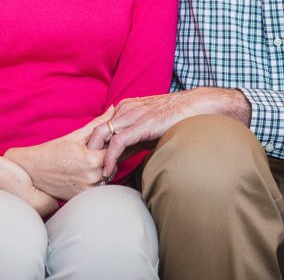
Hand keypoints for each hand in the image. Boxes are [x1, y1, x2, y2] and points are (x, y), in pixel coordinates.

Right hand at [4, 110, 114, 199]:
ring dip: (102, 169)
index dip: (110, 145)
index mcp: (91, 159)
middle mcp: (92, 176)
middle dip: (108, 157)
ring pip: (107, 177)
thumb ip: (97, 124)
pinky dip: (95, 180)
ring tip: (87, 162)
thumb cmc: (53, 151)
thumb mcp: (75, 136)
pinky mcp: (83, 197)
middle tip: (95, 151)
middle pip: (113, 165)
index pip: (115, 151)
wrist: (33, 171)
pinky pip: (98, 187)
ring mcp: (88, 189)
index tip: (103, 142)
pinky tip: (83, 172)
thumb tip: (113, 110)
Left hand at [88, 88, 250, 177]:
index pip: (100, 127)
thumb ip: (129, 142)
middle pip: (94, 131)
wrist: (196, 107)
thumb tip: (115, 160)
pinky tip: (108, 171)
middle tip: (87, 171)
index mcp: (125, 109)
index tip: (90, 165)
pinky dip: (110, 158)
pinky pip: (117, 143)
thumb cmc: (174, 120)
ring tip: (95, 175)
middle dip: (88, 152)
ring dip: (96, 157)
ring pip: (102, 136)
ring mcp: (132, 115)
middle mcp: (124, 109)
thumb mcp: (146, 131)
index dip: (93, 147)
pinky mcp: (141, 125)